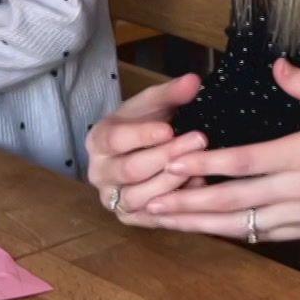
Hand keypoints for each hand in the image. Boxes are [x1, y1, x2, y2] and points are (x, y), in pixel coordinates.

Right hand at [86, 74, 208, 226]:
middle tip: (199, 141)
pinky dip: (175, 206)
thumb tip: (194, 81)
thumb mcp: (154, 104)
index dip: (142, 136)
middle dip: (167, 156)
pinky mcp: (128, 217)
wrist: (138, 150)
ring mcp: (111, 199)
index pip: (116, 139)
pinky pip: (151, 218)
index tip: (170, 128)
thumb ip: (171, 92)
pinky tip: (198, 188)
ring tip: (202, 167)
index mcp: (98, 140)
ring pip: (141, 197)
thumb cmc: (146, 124)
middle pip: (131, 170)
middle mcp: (98, 173)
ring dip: (173, 182)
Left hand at [143, 58, 299, 241]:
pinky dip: (232, 233)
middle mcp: (298, 190)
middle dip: (188, 202)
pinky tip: (208, 229)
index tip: (172, 161)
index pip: (245, 162)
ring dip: (201, 223)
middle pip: (233, 201)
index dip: (206, 164)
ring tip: (166, 220)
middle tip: (148, 201)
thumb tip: (278, 64)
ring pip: (242, 225)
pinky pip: (262, 236)